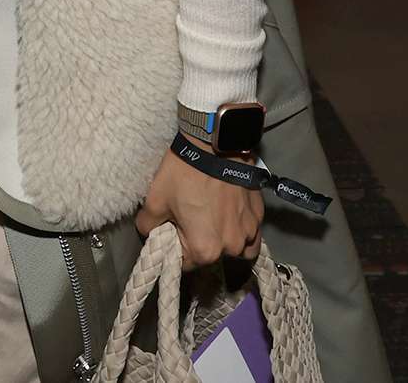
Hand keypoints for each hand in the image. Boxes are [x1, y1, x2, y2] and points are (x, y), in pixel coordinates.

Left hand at [136, 149, 262, 269]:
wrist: (214, 143)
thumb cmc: (184, 173)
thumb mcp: (155, 200)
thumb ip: (147, 225)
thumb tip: (149, 232)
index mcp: (204, 250)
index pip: (185, 264)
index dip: (175, 248)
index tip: (173, 230)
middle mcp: (231, 247)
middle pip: (212, 255)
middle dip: (200, 241)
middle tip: (191, 217)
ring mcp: (249, 231)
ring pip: (236, 248)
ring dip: (226, 240)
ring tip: (214, 218)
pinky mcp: (259, 214)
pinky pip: (251, 232)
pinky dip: (242, 229)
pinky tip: (232, 214)